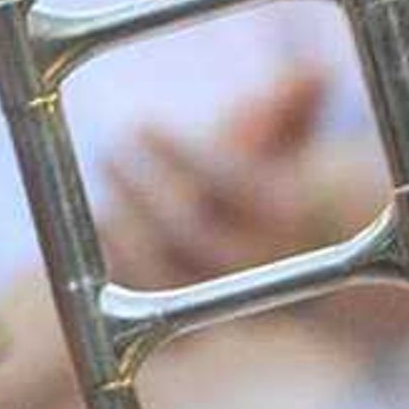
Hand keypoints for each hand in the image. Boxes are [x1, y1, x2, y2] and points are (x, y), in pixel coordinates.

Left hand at [97, 65, 332, 292]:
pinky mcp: (184, 333)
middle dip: (141, 191)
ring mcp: (218, 302)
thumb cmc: (259, 184)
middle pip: (190, 234)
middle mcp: (252, 264)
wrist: (261, 260)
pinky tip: (94, 235)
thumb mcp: (280, 140)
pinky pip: (142, 314)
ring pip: (160, 278)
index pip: (233, 185)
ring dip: (120, 235)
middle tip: (107, 150)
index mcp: (285, 215)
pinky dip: (114, 273)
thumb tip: (314, 74)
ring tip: (99, 201)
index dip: (184, 155)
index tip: (141, 124)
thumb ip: (289, 107)